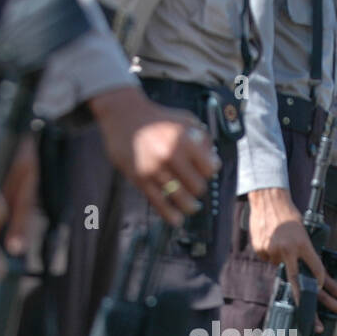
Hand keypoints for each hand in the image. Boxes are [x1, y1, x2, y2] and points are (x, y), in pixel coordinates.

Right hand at [89, 86, 220, 225]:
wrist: (123, 115)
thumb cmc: (157, 118)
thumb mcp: (184, 118)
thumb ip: (202, 137)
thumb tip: (213, 160)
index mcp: (184, 139)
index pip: (209, 168)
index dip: (210, 171)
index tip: (206, 171)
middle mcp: (170, 155)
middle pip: (197, 186)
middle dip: (199, 188)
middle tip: (195, 186)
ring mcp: (154, 169)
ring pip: (181, 198)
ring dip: (189, 205)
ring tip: (192, 207)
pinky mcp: (140, 179)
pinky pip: (158, 203)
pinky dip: (170, 215)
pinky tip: (177, 220)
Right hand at [247, 187, 336, 320]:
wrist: (268, 199)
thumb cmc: (289, 214)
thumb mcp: (303, 232)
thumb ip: (305, 252)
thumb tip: (309, 273)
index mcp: (303, 244)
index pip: (317, 271)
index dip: (326, 285)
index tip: (332, 292)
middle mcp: (288, 251)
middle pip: (301, 286)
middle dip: (314, 307)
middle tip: (321, 326)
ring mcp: (273, 252)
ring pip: (282, 269)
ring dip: (283, 260)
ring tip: (279, 240)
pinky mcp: (261, 252)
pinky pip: (270, 261)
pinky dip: (272, 254)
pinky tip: (271, 238)